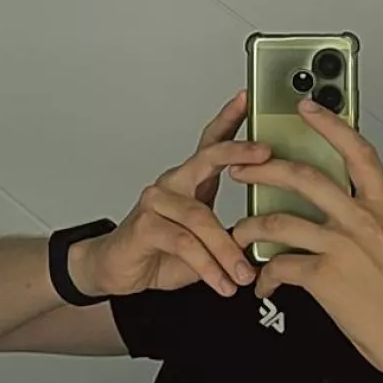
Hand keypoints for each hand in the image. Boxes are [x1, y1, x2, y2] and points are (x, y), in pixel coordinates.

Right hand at [80, 91, 267, 300]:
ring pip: (201, 216)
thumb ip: (231, 235)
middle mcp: (173, 184)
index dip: (230, 121)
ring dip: (226, 249)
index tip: (248, 100)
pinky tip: (220, 282)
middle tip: (264, 155)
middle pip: (207, 159)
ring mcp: (156, 201)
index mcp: (190, 182)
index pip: (211, 144)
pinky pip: (184, 243)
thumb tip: (267, 240)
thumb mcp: (204, 243)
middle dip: (238, 153)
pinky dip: (207, 266)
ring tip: (243, 274)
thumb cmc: (160, 252)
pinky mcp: (145, 225)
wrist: (116, 270)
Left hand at [228, 99, 382, 382]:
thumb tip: (339, 217)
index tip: (307, 108)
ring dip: (250, 226)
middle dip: (264, 168)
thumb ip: (369, 225)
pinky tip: (266, 287)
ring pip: (279, 220)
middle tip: (242, 169)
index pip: (357, 151)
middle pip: (304, 176)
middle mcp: (363, 220)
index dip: (330, 124)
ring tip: (240, 233)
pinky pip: (279, 266)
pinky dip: (266, 277)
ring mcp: (342, 246)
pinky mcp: (324, 277)